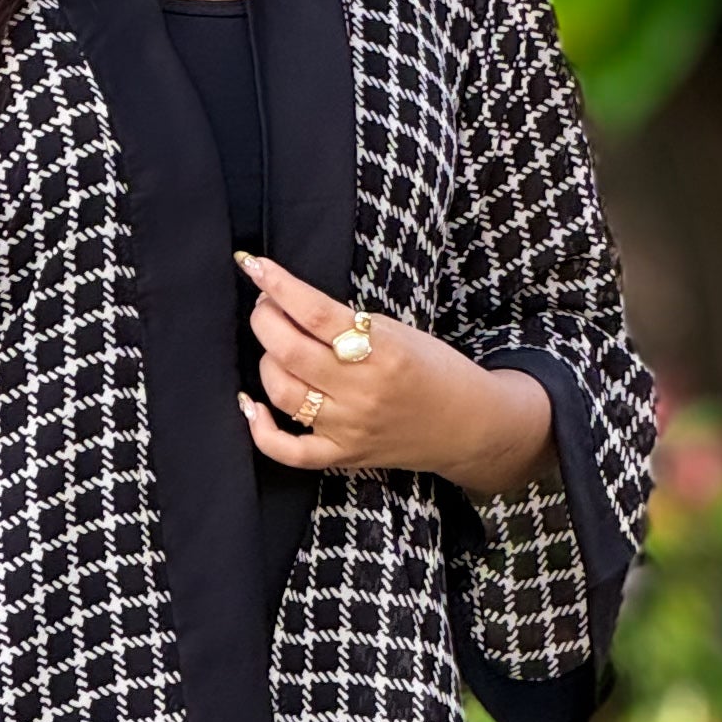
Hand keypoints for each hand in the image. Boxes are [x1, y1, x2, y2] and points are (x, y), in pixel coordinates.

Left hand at [236, 252, 553, 497]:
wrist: (469, 426)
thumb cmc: (436, 370)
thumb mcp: (400, 332)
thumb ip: (351, 323)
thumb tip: (293, 303)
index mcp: (382, 350)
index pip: (314, 312)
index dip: (278, 285)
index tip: (255, 266)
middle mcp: (362, 389)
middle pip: (288, 350)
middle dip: (264, 319)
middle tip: (265, 305)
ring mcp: (349, 426)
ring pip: (282, 392)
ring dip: (266, 361)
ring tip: (274, 346)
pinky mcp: (343, 455)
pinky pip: (288, 450)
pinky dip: (261, 429)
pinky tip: (252, 404)